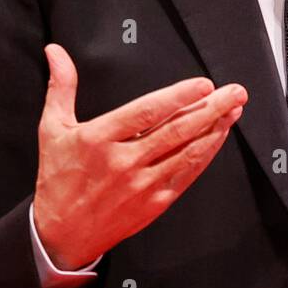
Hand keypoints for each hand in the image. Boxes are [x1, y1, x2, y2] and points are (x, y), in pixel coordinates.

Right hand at [31, 43, 246, 269]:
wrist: (61, 235)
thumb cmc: (58, 179)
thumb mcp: (52, 129)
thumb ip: (61, 87)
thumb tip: (56, 52)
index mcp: (100, 139)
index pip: (146, 113)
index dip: (178, 97)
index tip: (203, 85)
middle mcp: (124, 162)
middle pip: (176, 131)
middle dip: (210, 109)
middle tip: (235, 92)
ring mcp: (142, 185)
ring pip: (187, 153)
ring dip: (214, 130)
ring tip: (233, 111)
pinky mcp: (154, 203)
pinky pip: (187, 175)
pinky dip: (205, 156)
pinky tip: (218, 139)